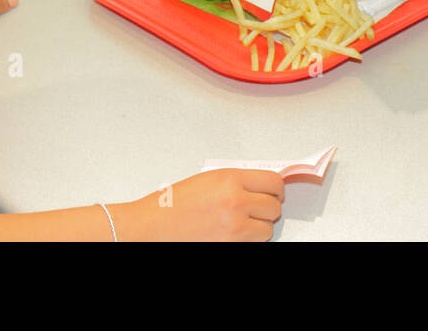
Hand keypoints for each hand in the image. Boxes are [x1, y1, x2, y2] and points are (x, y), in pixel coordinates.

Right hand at [109, 168, 284, 240]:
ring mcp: (235, 228)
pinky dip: (248, 241)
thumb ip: (237, 181)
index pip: (274, 182)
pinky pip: (253, 244)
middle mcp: (236, 202)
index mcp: (230, 180)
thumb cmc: (172, 204)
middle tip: (256, 209)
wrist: (151, 227)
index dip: (276, 189)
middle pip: (274, 207)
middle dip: (267, 209)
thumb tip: (261, 187)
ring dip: (258, 227)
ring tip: (239, 224)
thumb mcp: (208, 180)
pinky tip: (232, 234)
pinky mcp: (231, 246)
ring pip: (267, 230)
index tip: (274, 193)